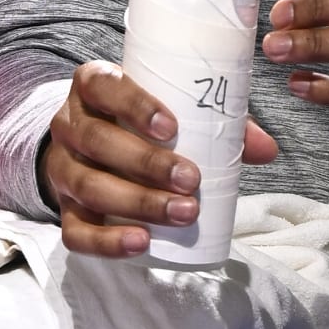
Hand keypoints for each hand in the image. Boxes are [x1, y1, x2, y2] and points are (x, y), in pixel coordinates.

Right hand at [40, 61, 277, 259]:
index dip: (133, 105)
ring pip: (88, 186)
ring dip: (137, 202)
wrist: (89, 151)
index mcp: (92, 85)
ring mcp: (62, 170)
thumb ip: (217, 122)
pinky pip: (74, 231)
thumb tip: (265, 150)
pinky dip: (106, 241)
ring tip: (183, 214)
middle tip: (191, 180)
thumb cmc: (140, 123)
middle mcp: (69, 125)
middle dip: (146, 163)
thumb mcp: (170, 108)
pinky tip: (141, 243)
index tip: (171, 128)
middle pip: (96, 141)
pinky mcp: (64, 210)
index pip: (101, 86)